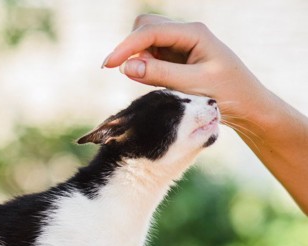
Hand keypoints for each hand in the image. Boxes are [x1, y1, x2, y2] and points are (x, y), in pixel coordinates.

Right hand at [101, 14, 269, 129]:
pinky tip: (155, 82)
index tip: (108, 65)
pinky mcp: (176, 59)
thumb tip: (126, 67)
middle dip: (130, 48)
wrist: (247, 107)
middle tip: (128, 74)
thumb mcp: (193, 85)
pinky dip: (145, 67)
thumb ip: (159, 74)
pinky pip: (150, 56)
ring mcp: (180, 45)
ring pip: (145, 41)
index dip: (126, 47)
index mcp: (194, 33)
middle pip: (144, 27)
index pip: (150, 31)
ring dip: (137, 58)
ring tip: (148, 81)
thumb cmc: (227, 94)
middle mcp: (186, 34)